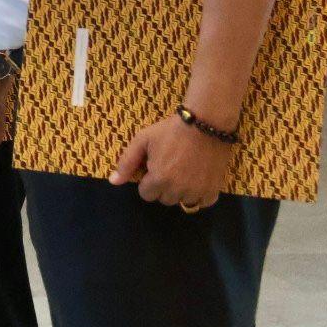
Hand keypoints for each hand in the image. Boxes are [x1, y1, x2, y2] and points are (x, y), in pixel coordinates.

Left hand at [109, 114, 234, 209]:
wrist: (205, 123)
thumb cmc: (170, 130)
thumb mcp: (143, 140)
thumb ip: (127, 162)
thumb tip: (113, 182)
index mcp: (159, 179)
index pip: (146, 194)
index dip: (148, 181)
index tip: (154, 168)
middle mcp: (178, 190)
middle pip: (164, 199)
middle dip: (163, 186)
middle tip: (170, 167)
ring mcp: (197, 191)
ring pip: (183, 202)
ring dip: (181, 191)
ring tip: (184, 171)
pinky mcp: (213, 189)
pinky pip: (202, 202)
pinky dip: (199, 194)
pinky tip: (197, 178)